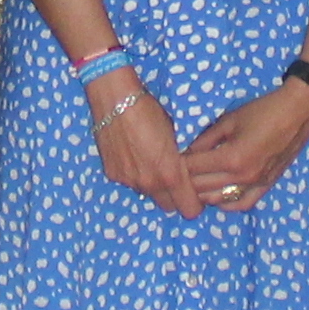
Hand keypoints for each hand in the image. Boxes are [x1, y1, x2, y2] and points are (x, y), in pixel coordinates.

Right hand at [84, 75, 211, 216]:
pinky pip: (130, 183)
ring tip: (153, 163)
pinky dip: (135, 175)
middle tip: (177, 181)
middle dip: (175, 198)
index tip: (195, 193)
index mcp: (170, 174)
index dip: (195, 203)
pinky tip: (134, 156)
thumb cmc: (151, 111)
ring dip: (154, 186)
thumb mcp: (176, 135)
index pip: (189, 209)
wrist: (116, 100)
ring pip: (148, 194)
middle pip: (168, 207)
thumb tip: (187, 172)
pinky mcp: (113, 174)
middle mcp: (149, 183)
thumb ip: (181, 161)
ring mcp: (128, 180)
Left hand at [172, 83, 308, 214]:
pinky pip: (242, 203)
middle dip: (185, 180)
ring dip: (202, 193)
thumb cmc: (262, 111)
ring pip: (218, 200)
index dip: (177, 164)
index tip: (169, 159)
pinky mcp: (266, 186)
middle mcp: (242, 177)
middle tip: (175, 172)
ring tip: (193, 183)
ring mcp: (255, 185)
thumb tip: (186, 151)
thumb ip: (205, 139)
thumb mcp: (229, 120)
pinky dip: (226, 204)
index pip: (193, 168)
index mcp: (231, 158)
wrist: (298, 112)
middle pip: (202, 187)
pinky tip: (217, 197)